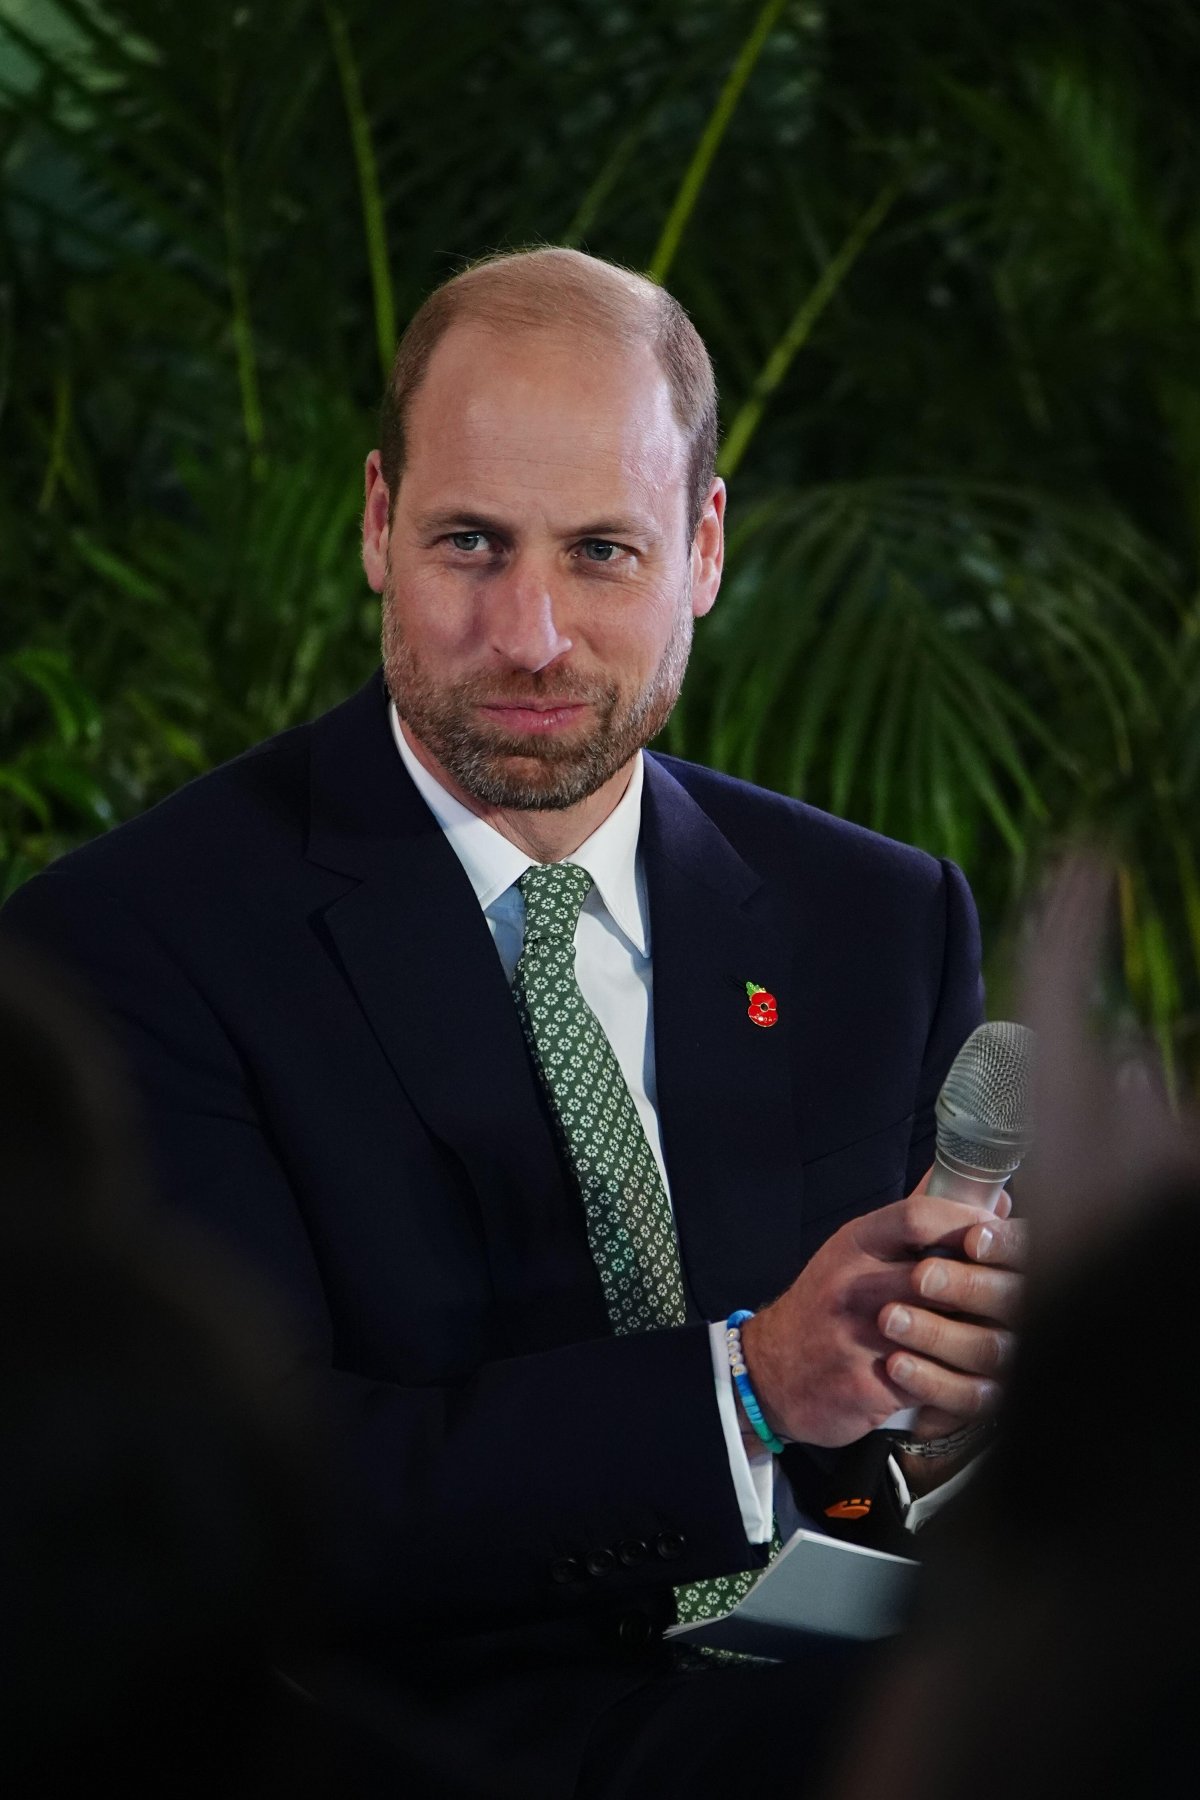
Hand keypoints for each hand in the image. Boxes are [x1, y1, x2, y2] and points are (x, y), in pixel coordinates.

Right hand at [740, 1176, 1024, 1447]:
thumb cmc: (826, 1306)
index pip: (914, 1217)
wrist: (770, 1372)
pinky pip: (930, 1384)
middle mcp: (852, 1286)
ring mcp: (857, 1337)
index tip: (997, 1230)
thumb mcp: (856, 1251)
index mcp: (854, 1245)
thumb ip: (916, 1223)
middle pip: (936, 1275)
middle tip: (1018, 1285)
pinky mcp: (865, 1386)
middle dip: (984, 1283)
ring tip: (1007, 1332)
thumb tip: (976, 1192)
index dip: (965, 1220)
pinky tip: (980, 1376)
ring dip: (980, 1336)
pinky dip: (961, 1381)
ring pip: (940, 1334)